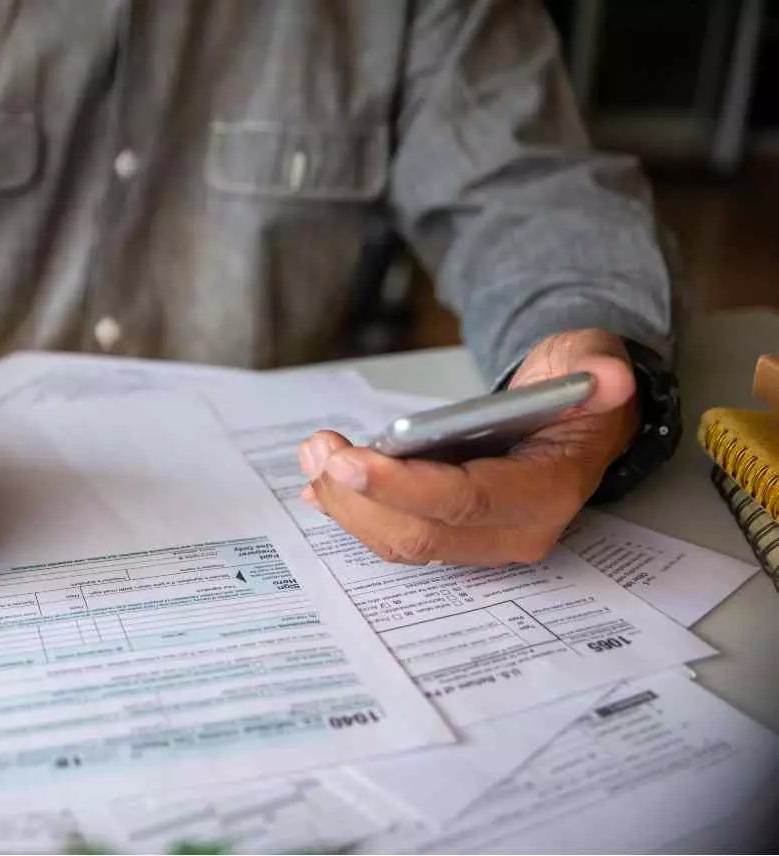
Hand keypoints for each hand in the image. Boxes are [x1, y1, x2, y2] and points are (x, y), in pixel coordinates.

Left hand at [297, 329, 638, 565]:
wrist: (578, 416)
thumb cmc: (577, 389)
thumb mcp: (594, 360)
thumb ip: (598, 367)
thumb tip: (610, 377)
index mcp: (549, 491)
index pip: (467, 502)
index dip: (403, 487)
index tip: (349, 460)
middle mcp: (515, 531)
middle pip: (421, 535)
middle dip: (359, 497)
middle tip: (318, 449)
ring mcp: (482, 540)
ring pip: (400, 542)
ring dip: (348, 504)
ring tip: (315, 452)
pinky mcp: (454, 535)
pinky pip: (396, 535)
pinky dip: (354, 511)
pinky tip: (319, 485)